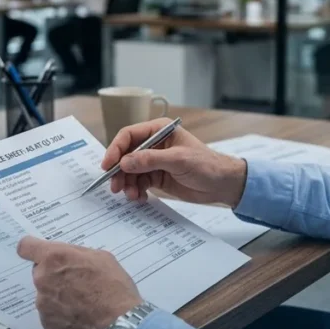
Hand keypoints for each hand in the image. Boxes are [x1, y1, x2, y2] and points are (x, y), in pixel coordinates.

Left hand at [17, 236, 141, 328]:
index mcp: (54, 258)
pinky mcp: (47, 324)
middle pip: (39, 272)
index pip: (26, 247)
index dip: (32, 249)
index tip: (39, 253)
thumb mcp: (101, 257)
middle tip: (75, 281)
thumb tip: (69, 258)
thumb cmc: (114, 287)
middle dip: (53, 274)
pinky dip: (61, 314)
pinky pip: (50, 314)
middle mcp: (43, 279)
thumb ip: (77, 254)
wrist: (120, 324)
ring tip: (81, 303)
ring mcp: (43, 304)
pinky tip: (80, 317)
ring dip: (57, 295)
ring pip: (45, 294)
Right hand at [102, 118, 247, 206]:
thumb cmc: (206, 165)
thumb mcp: (178, 160)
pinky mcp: (156, 176)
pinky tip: (140, 198)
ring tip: (132, 195)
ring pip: (130, 171)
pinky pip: (138, 182)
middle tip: (115, 187)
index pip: (129, 135)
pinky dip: (136, 191)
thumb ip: (150, 160)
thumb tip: (125, 162)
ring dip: (127, 184)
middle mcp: (153, 144)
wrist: (222, 184)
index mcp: (159, 131)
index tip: (107, 165)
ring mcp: (154, 161)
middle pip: (126, 155)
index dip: (116, 149)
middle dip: (119, 171)